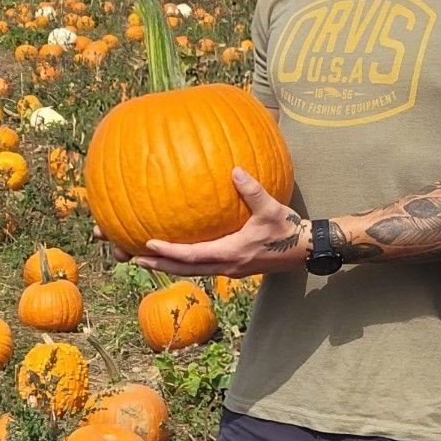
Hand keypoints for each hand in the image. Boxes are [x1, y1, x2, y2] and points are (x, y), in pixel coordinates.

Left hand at [126, 168, 310, 276]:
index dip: (170, 252)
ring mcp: (231, 269)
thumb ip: (253, 190)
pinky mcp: (235, 267)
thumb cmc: (289, 230)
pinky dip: (186, 262)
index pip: (193, 256)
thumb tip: (235, 170)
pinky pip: (204, 266)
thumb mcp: (272, 208)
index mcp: (232, 252)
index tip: (149, 245)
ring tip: (148, 258)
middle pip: (187, 269)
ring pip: (194, 271)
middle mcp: (228, 265)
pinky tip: (178, 253)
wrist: (305, 251)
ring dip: (171, 265)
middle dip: (161, 264)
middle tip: (135, 258)